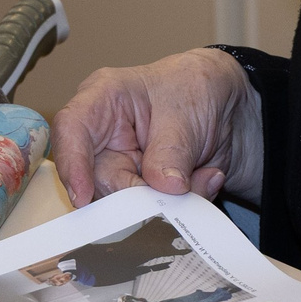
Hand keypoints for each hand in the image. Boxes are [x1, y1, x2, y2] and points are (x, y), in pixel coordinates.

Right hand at [52, 49, 264, 206]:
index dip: (72, 164)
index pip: (71, 129)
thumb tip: (163, 186)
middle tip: (178, 188)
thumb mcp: (186, 109)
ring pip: (126, 205)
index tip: (83, 196)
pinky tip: (206, 178)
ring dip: (169, 201)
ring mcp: (123, 167)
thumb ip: (172, 150)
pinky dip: (183, 205)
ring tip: (205, 175)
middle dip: (139, 194)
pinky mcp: (142, 191)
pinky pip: (153, 213)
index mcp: (103, 100)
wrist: (228, 107)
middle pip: (98, 179)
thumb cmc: (195, 88)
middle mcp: (104, 138)